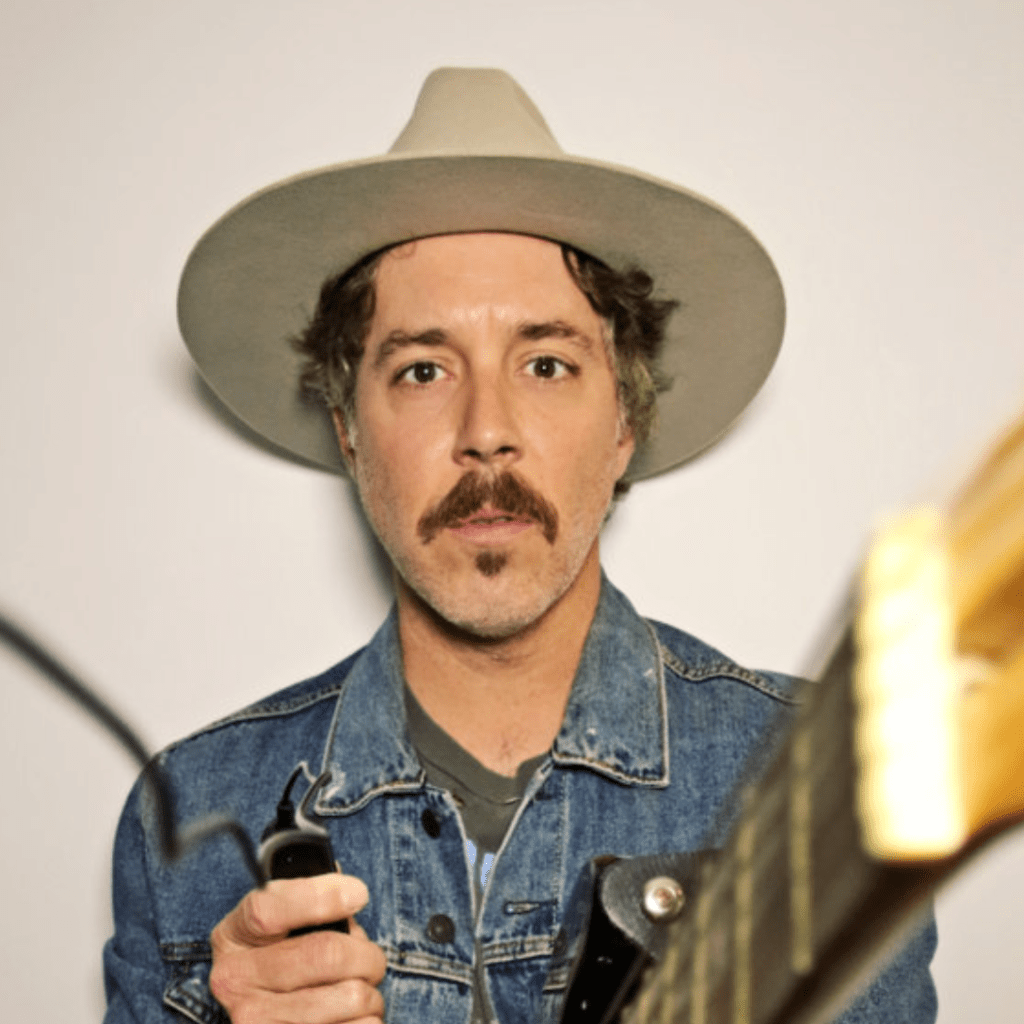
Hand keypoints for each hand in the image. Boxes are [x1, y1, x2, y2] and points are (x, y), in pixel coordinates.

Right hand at [210, 873, 386, 1023]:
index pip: (270, 910)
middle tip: (373, 960)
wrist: (263, 1014)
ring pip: (349, 996)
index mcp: (235, 936)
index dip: (321, 898)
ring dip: (371, 994)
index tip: (358, 894)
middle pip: (326, 954)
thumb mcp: (281, 924)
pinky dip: (369, 1020)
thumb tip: (351, 893)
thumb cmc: (283, 958)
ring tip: (361, 993)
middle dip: (367, 955)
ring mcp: (255, 1021)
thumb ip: (311, 901)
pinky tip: (353, 1017)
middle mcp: (236, 980)